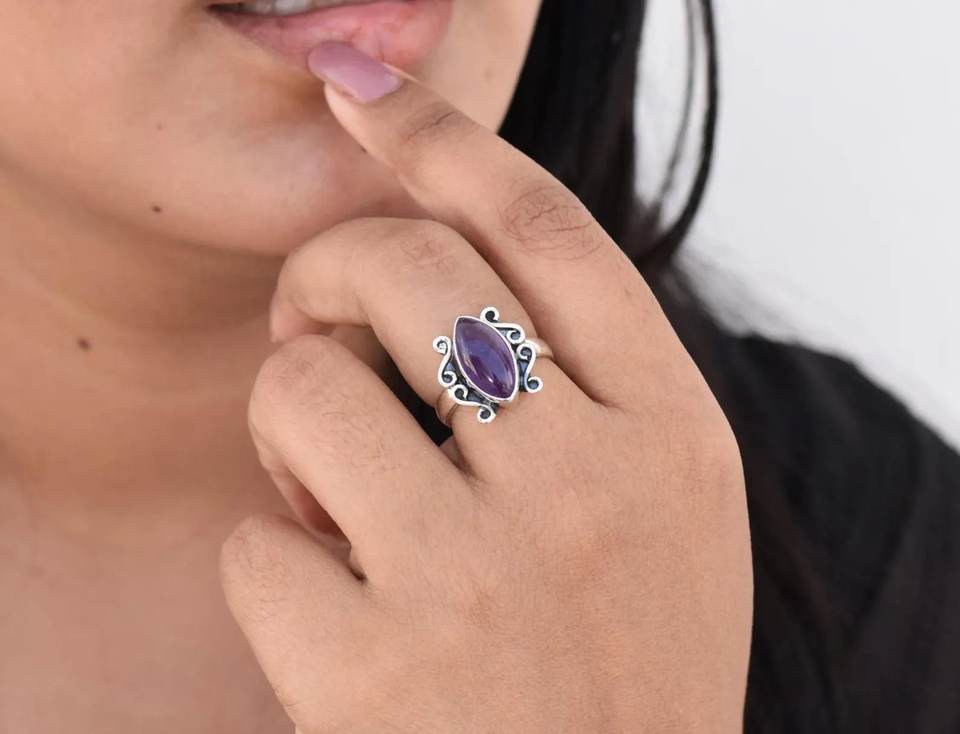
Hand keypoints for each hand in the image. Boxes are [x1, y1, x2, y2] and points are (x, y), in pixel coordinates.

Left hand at [221, 47, 752, 732]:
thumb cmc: (625, 670)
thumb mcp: (662, 516)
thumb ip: (590, 389)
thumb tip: (452, 266)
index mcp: (675, 440)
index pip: (550, 233)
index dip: (450, 143)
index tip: (372, 100)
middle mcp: (590, 489)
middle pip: (410, 271)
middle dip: (330, 271)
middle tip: (315, 325)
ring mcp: (481, 578)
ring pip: (308, 387)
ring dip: (290, 418)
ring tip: (329, 494)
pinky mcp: (374, 670)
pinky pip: (256, 542)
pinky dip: (273, 560)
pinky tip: (329, 616)